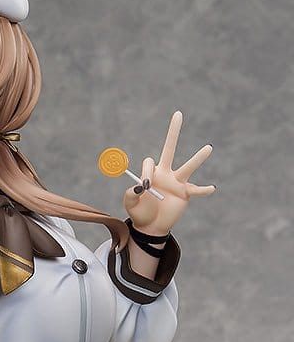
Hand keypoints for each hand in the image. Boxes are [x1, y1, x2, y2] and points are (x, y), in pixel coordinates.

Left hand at [123, 110, 214, 234]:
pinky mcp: (185, 194)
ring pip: (188, 167)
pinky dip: (204, 190)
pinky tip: (211, 189)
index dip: (146, 172)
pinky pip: (196, 190)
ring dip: (198, 158)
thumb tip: (139, 186)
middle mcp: (166, 173)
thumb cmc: (139, 212)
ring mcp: (177, 182)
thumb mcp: (130, 203)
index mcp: (151, 173)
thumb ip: (130, 194)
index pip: (149, 162)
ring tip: (208, 148)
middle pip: (170, 149)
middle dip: (173, 132)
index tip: (144, 186)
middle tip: (178, 114)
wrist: (150, 226)